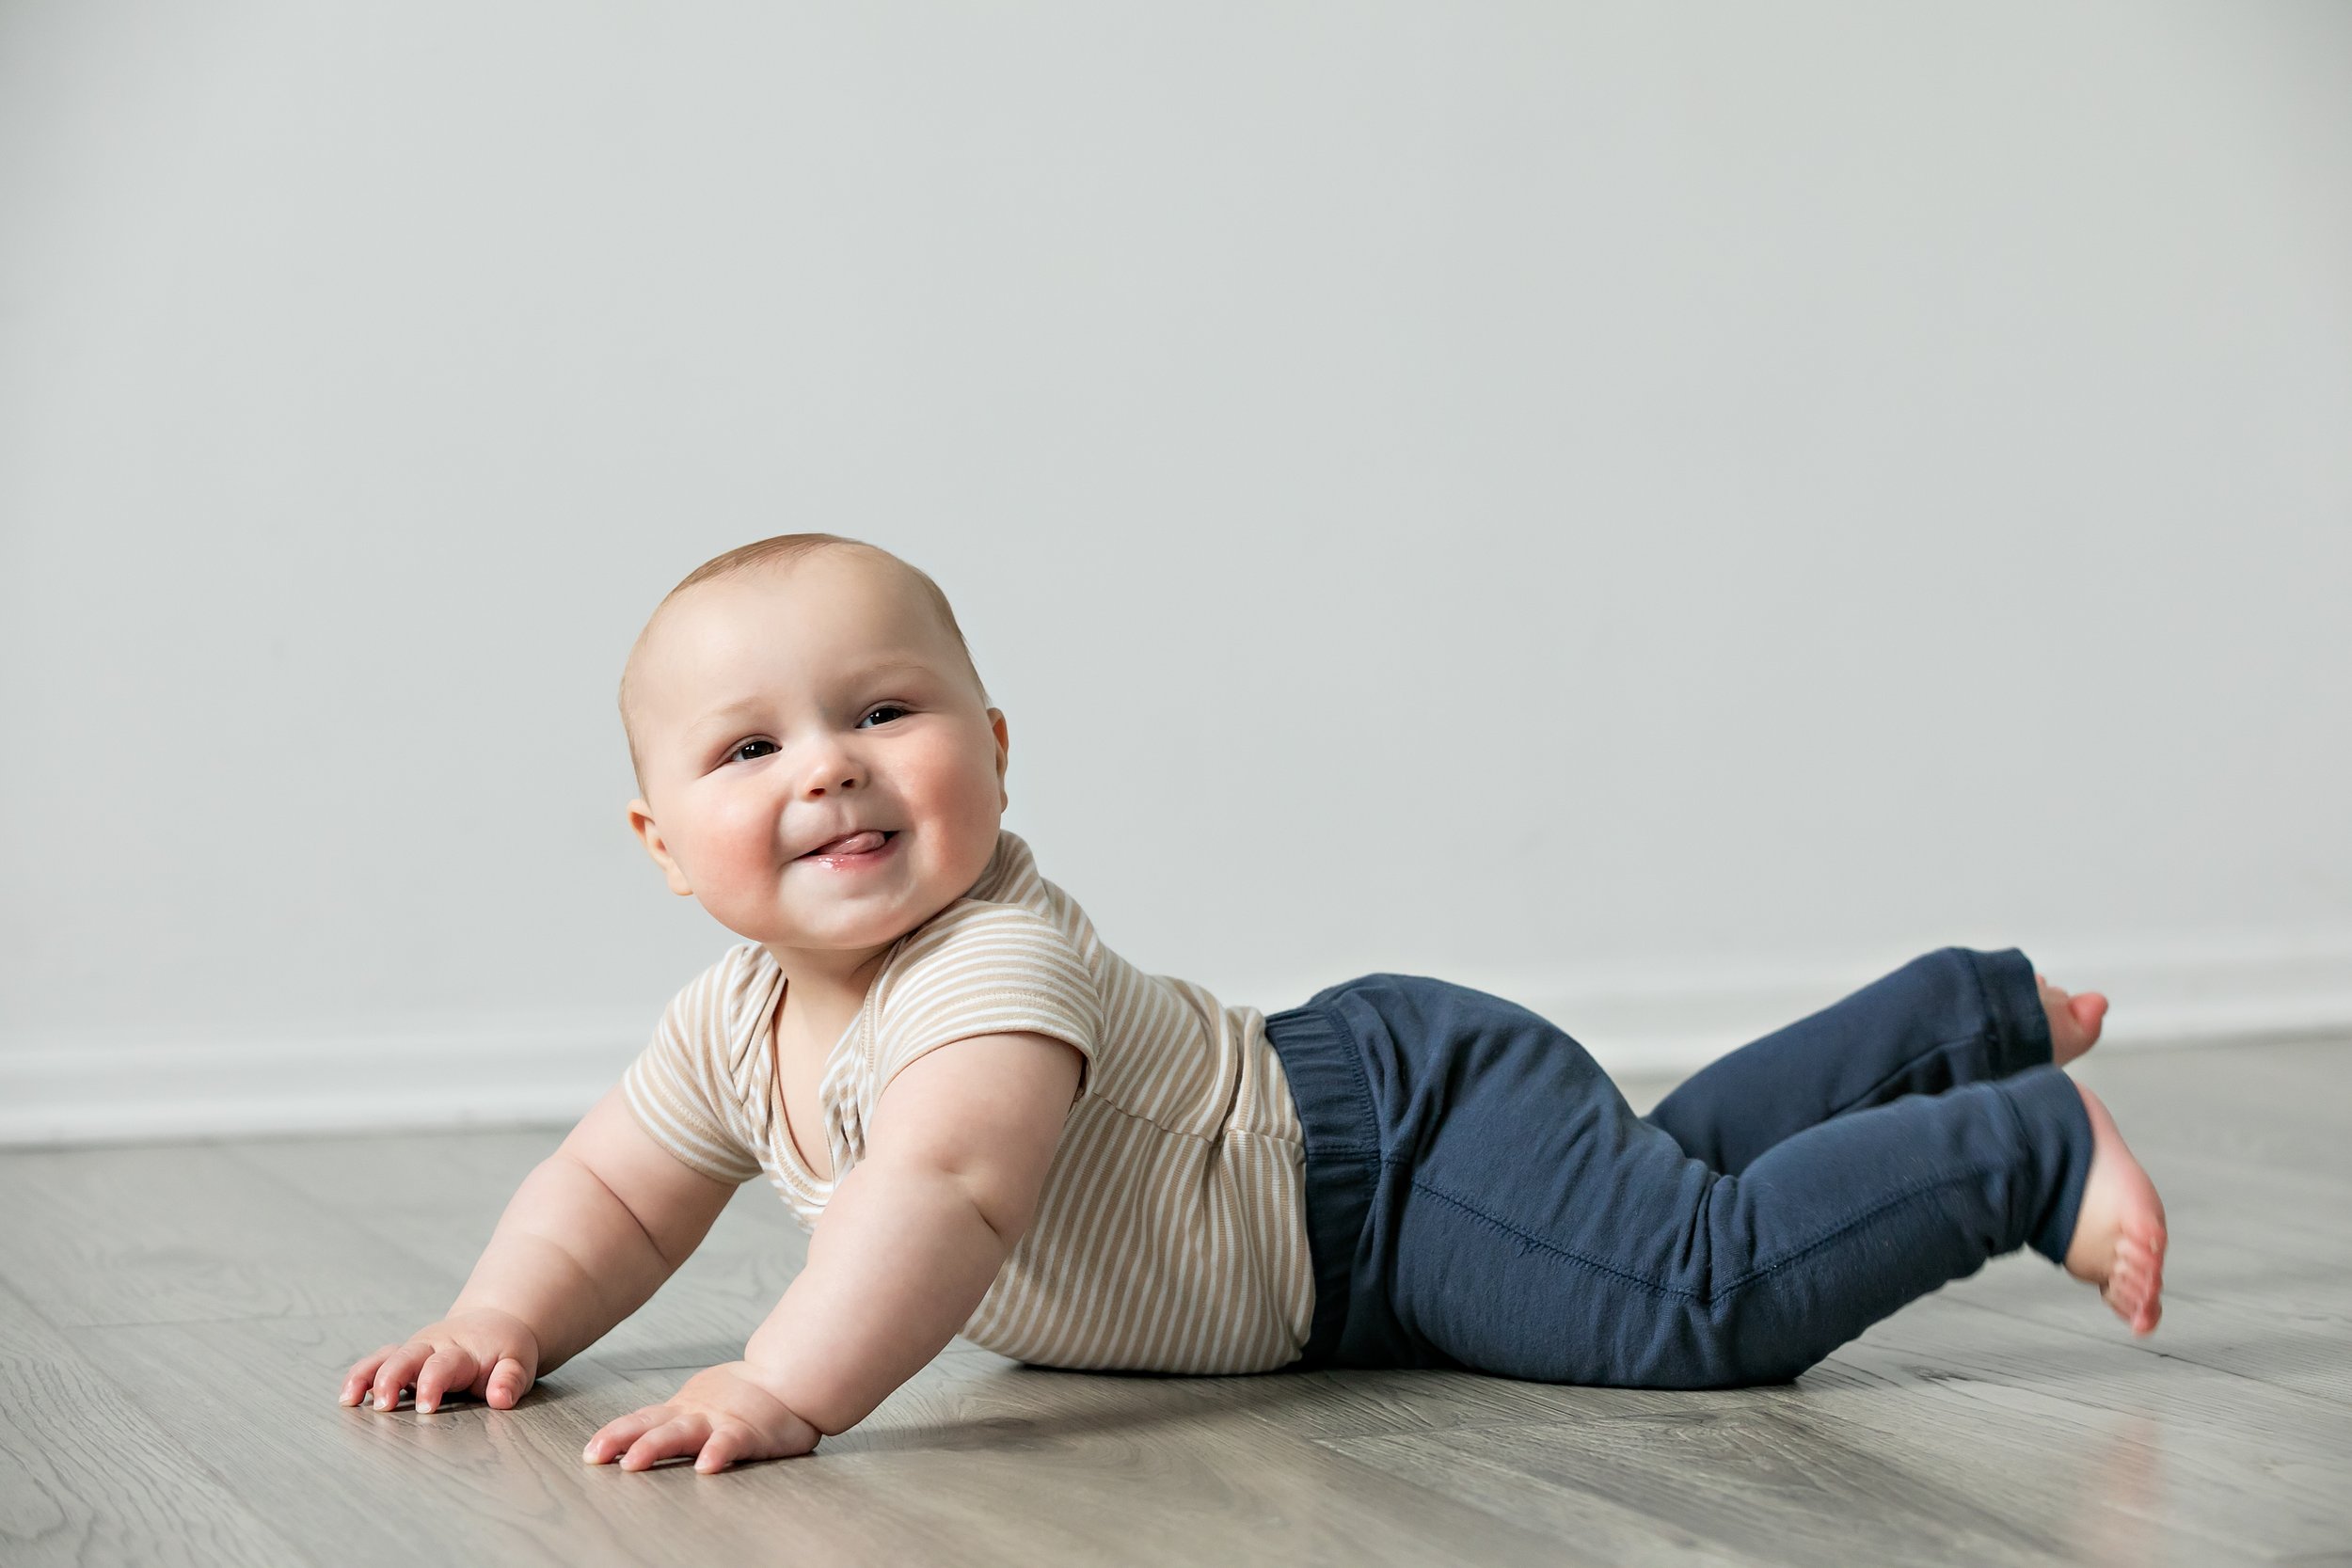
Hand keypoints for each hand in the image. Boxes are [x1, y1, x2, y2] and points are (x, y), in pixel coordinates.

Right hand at [339, 1308, 541, 1413]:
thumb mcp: (518, 1362)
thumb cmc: (505, 1350)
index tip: (427, 1409)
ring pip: (386, 1357)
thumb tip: (501, 1398)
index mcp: (462, 1350)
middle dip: (392, 1380)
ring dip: (367, 1376)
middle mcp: (433, 1346)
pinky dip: (360, 1375)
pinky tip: (347, 1397)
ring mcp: (415, 1350)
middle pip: (407, 1357)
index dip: (433, 1384)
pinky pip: (378, 1361)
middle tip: (384, 1406)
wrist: (494, 1324)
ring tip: (349, 1400)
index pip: (444, 1365)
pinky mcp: (403, 1356)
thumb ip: (510, 1380)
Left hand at [581, 1361, 822, 1473]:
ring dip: (655, 1447)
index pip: (642, 1421)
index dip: (615, 1434)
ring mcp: (720, 1421)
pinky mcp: (749, 1431)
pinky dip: (717, 1453)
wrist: (791, 1380)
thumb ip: (677, 1422)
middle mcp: (695, 1414)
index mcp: (683, 1410)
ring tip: (634, 1462)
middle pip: (652, 1426)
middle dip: (621, 1440)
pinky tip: (706, 1467)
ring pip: (682, 1433)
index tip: (590, 1452)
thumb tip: (638, 1445)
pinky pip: (730, 1442)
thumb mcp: (704, 1405)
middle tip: (597, 1456)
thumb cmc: (748, 1401)